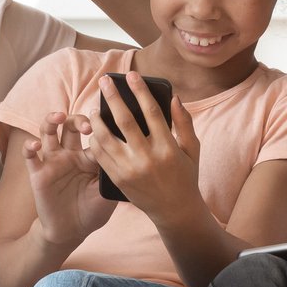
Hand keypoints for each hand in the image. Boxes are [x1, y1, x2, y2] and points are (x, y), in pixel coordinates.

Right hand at [24, 111, 114, 247]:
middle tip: (88, 126)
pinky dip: (29, 147)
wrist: (71, 232)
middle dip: (78, 120)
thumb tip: (130, 157)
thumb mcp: (107, 194)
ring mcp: (53, 162)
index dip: (100, 128)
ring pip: (48, 132)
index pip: (94, 135)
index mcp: (89, 157)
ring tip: (58, 116)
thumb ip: (114, 176)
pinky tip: (35, 145)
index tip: (109, 124)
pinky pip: (30, 156)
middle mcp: (71, 155)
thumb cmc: (92, 212)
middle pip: (71, 125)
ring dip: (51, 120)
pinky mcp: (38, 173)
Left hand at [89, 72, 202, 221]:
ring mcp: (129, 170)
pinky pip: (100, 156)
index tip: (131, 75)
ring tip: (94, 107)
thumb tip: (174, 98)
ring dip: (96, 119)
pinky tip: (94, 130)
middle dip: (112, 98)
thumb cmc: (186, 176)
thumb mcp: (192, 149)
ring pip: (106, 138)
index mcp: (167, 148)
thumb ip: (184, 123)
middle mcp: (146, 158)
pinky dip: (95, 140)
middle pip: (124, 121)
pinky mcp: (118, 179)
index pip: (151, 112)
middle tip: (104, 81)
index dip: (140, 91)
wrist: (174, 211)